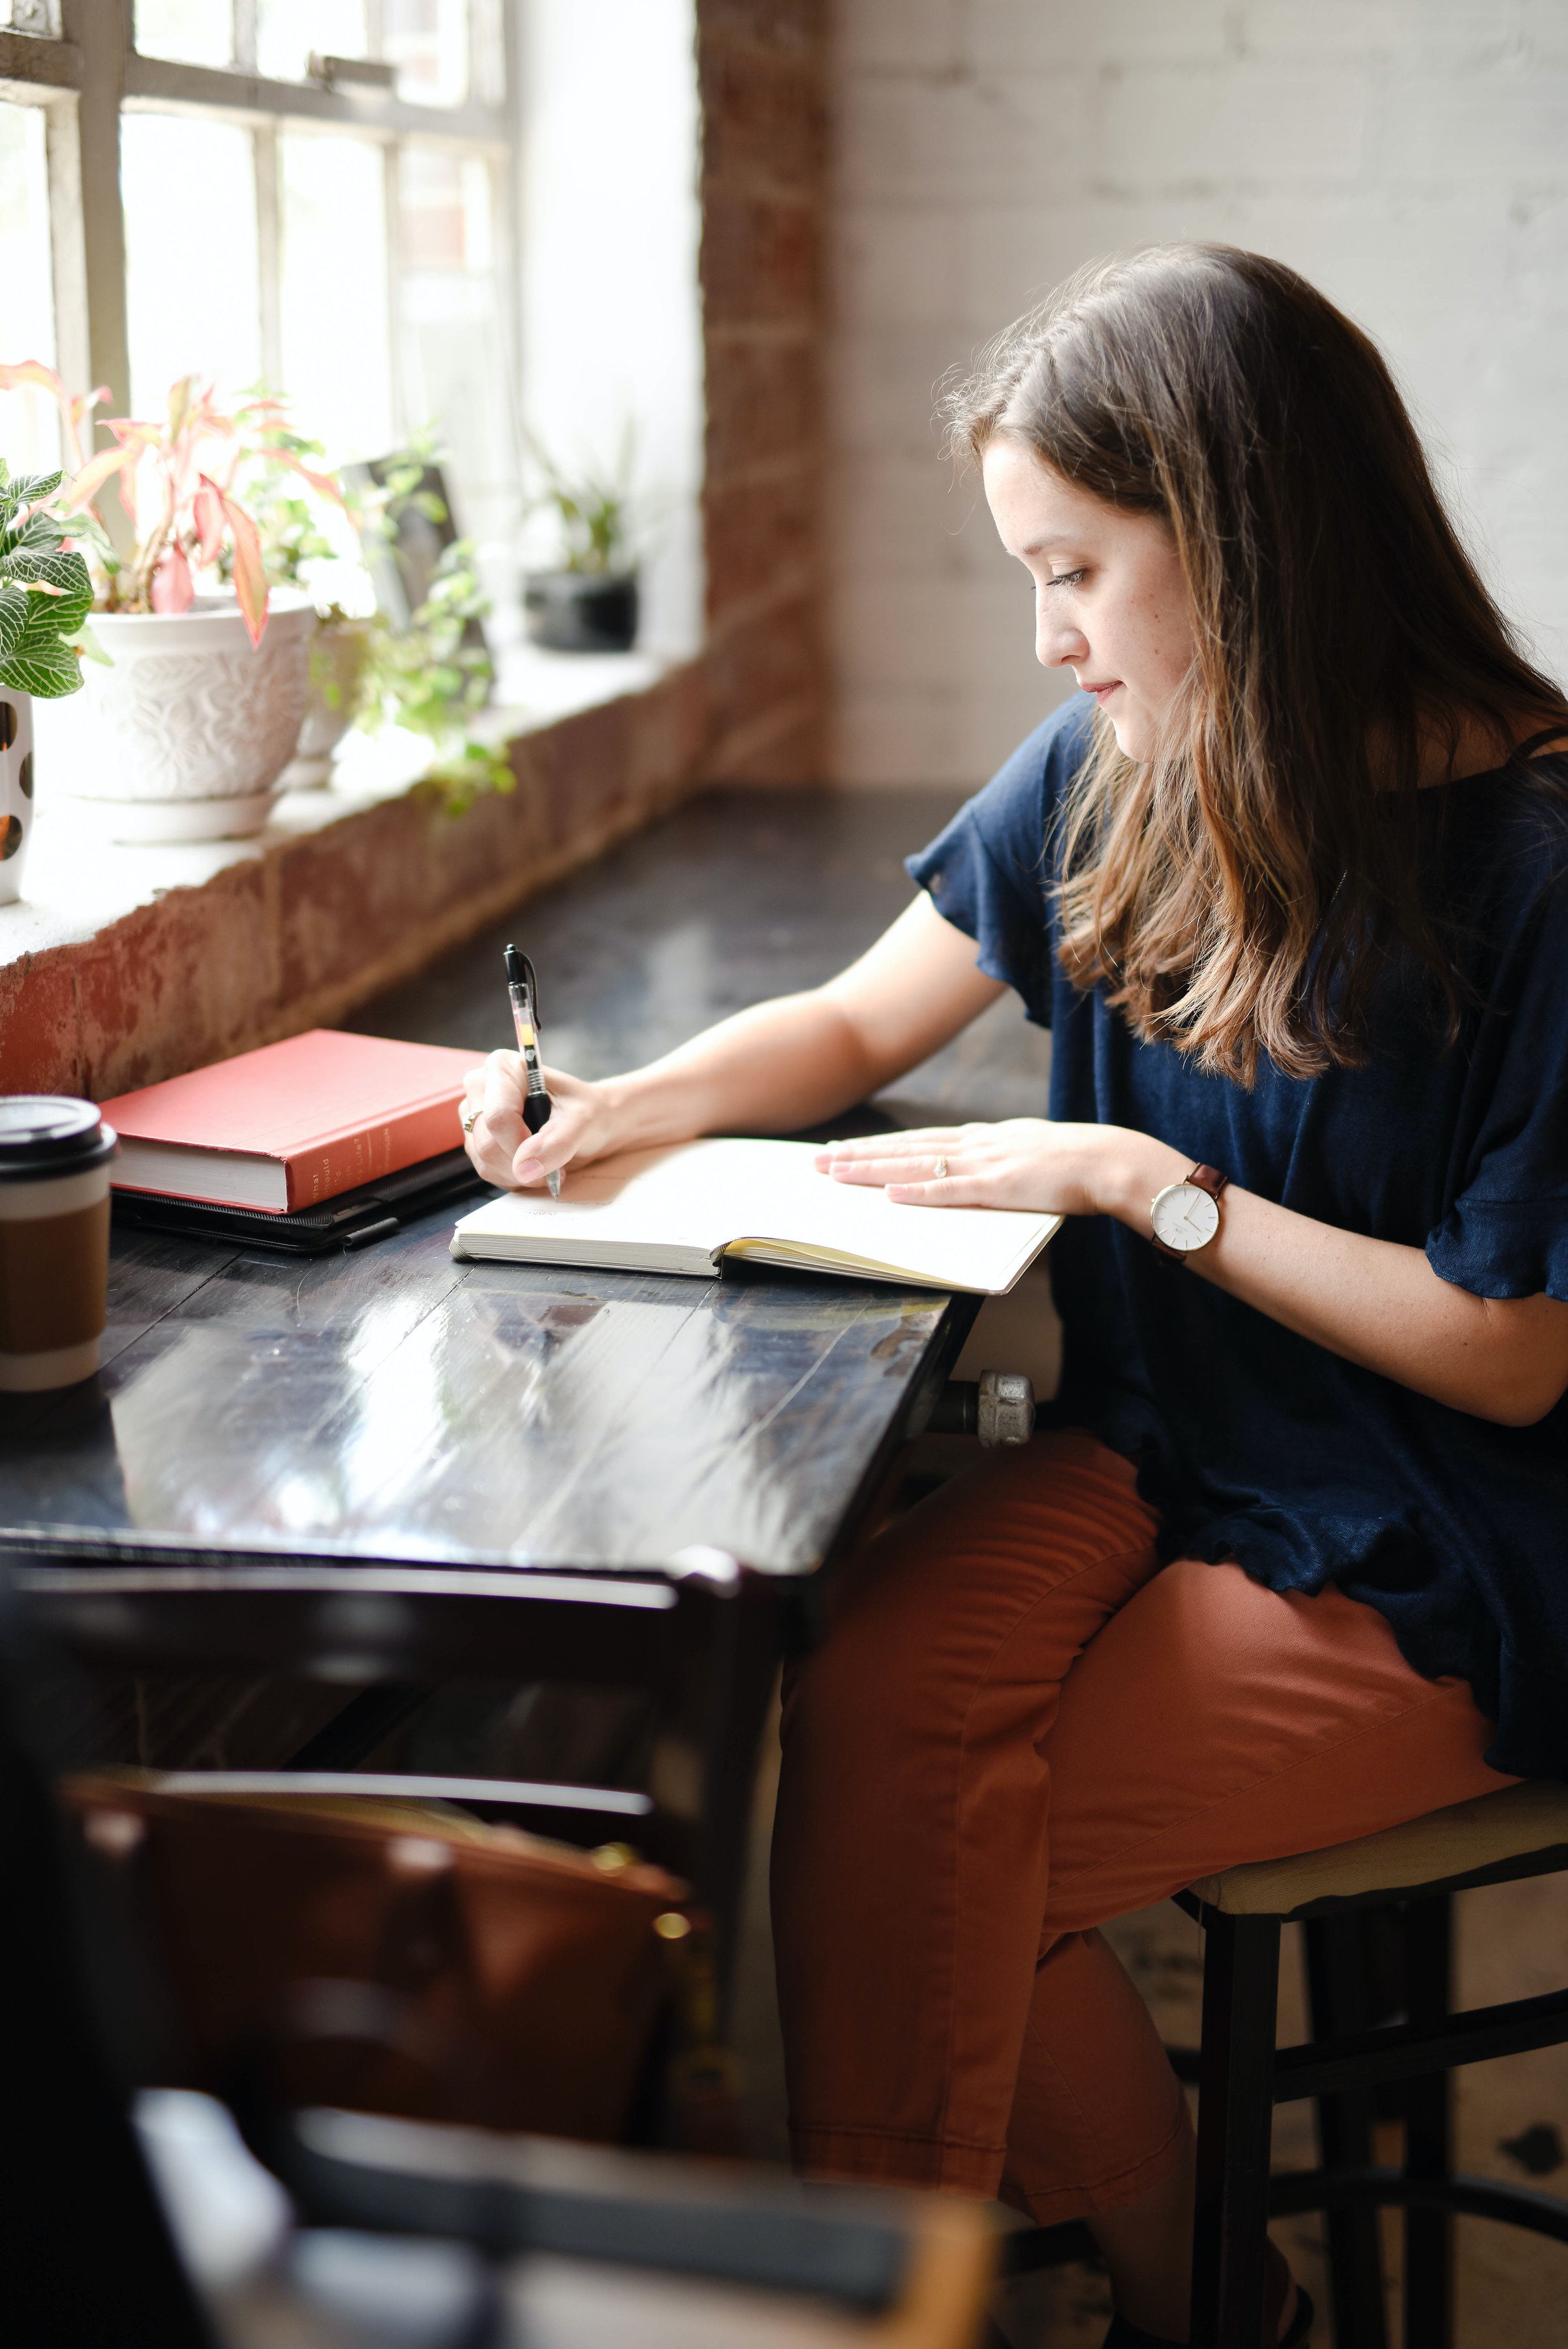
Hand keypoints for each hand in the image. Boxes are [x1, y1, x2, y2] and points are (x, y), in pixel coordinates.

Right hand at [461, 1052, 622, 1189]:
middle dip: (523, 1165)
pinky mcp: (475, 1138)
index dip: (521, 1145)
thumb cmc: (588, 1111)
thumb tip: (524, 1167)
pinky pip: (486, 1170)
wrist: (591, 1122)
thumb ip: (557, 1142)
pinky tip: (532, 1166)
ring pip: (484, 1160)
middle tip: (554, 1165)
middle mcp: (481, 1087)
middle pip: (487, 1142)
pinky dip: (513, 1177)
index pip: (498, 1116)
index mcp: (503, 1067)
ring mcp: (474, 1114)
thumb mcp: (583, 1121)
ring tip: (547, 1164)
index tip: (549, 1156)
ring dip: (519, 1174)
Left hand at [814, 1119, 1175, 1220]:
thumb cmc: (1076, 1163)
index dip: (878, 1146)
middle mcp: (976, 1144)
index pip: (918, 1140)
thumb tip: (974, 1170)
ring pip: (916, 1164)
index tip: (844, 1150)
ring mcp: (985, 1164)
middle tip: (817, 1161)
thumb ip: (998, 1160)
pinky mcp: (999, 1187)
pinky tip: (888, 1193)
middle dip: (858, 1154)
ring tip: (835, 1172)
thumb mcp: (1028, 1153)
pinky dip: (917, 1191)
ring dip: (873, 1169)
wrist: (1111, 1161)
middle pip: (905, 1147)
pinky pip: (950, 1190)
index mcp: (983, 1137)